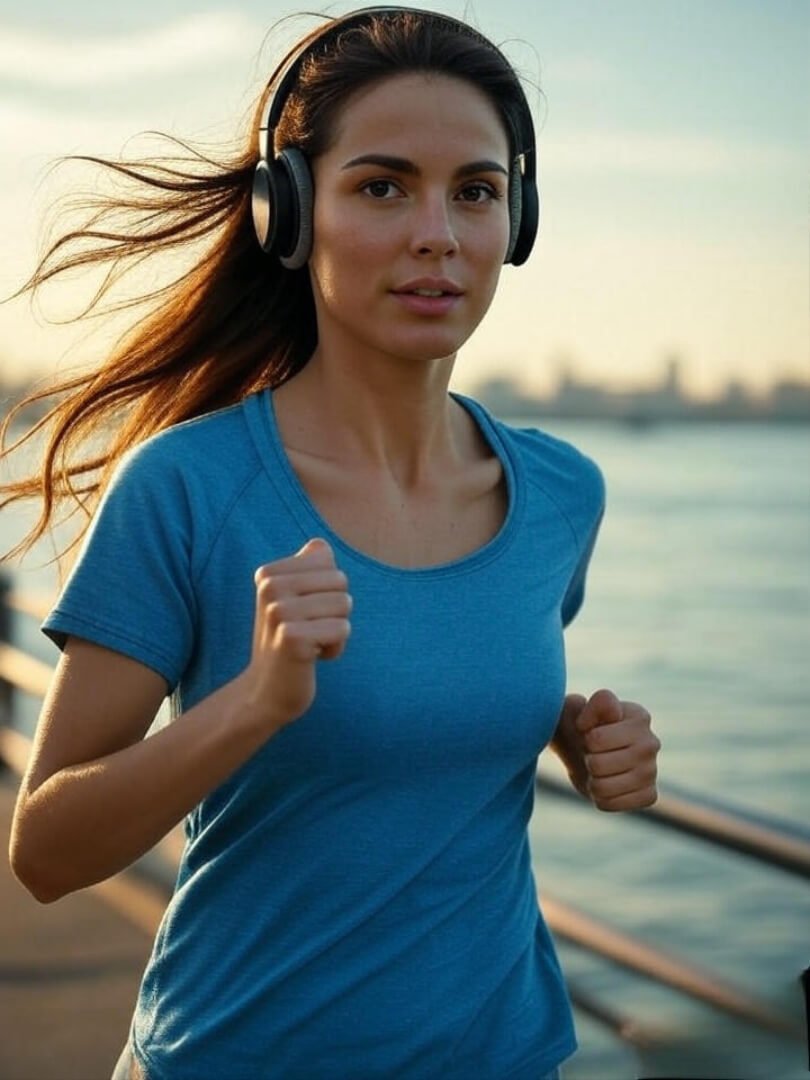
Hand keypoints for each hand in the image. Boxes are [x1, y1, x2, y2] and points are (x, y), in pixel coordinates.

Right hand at [246, 538, 351, 727]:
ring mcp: (278, 612)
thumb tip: (321, 545)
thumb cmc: (288, 641)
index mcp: (268, 572)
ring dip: (336, 631)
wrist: (266, 692)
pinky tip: (311, 659)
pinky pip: (342, 629)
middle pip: (340, 581)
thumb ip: (308, 567)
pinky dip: (335, 649)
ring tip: (310, 644)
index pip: (328, 563)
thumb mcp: (293, 599)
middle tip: (309, 631)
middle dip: (336, 610)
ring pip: (344, 604)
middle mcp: (270, 587)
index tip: (304, 613)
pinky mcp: (292, 638)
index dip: (327, 591)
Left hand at [552, 689, 659, 810]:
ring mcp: (652, 771)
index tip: (591, 733)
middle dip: (587, 761)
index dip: (584, 739)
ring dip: (591, 780)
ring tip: (597, 770)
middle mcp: (651, 743)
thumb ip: (597, 703)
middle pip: (598, 765)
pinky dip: (600, 798)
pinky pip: (612, 804)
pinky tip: (606, 785)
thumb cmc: (583, 726)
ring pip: (603, 787)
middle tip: (593, 754)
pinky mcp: (649, 795)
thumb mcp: (582, 707)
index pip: (596, 740)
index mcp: (639, 717)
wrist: (584, 750)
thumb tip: (613, 713)